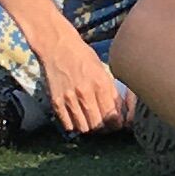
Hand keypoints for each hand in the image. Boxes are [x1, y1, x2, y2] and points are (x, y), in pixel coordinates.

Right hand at [29, 16, 130, 139]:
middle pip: (98, 125)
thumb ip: (110, 92)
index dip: (116, 124)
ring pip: (83, 128)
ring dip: (89, 128)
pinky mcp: (56, 102)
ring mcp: (68, 99)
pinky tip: (78, 118)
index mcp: (100, 84)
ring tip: (91, 121)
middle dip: (104, 128)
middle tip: (105, 125)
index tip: (117, 124)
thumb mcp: (103, 70)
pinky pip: (68, 125)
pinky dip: (75, 126)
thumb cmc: (83, 56)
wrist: (57, 46)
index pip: (112, 116)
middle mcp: (85, 93)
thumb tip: (118, 112)